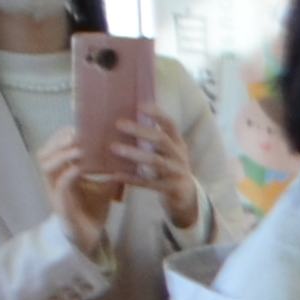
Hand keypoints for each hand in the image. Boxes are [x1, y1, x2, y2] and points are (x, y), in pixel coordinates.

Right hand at [35, 124, 113, 256]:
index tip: (78, 125)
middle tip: (76, 133)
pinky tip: (79, 167)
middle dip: (58, 141)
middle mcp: (54, 179)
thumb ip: (109, 171)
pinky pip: (59, 184)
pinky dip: (68, 173)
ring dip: (62, 155)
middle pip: (44, 152)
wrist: (91, 238)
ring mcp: (54, 191)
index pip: (54, 147)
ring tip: (78, 147)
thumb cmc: (93, 211)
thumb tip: (125, 153)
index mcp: (61, 172)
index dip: (61, 135)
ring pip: (46, 165)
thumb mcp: (105, 186)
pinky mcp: (59, 204)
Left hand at [119, 107, 200, 232]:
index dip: (156, 114)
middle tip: (118, 124)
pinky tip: (116, 175)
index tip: (139, 106)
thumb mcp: (167, 151)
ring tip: (114, 147)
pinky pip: (149, 183)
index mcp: (177, 142)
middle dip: (140, 130)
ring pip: (155, 161)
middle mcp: (179, 155)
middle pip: (161, 140)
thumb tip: (124, 120)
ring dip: (134, 153)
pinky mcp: (170, 188)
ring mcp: (176, 172)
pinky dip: (133, 179)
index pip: (169, 124)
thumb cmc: (169, 166)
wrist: (186, 194)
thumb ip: (152, 139)